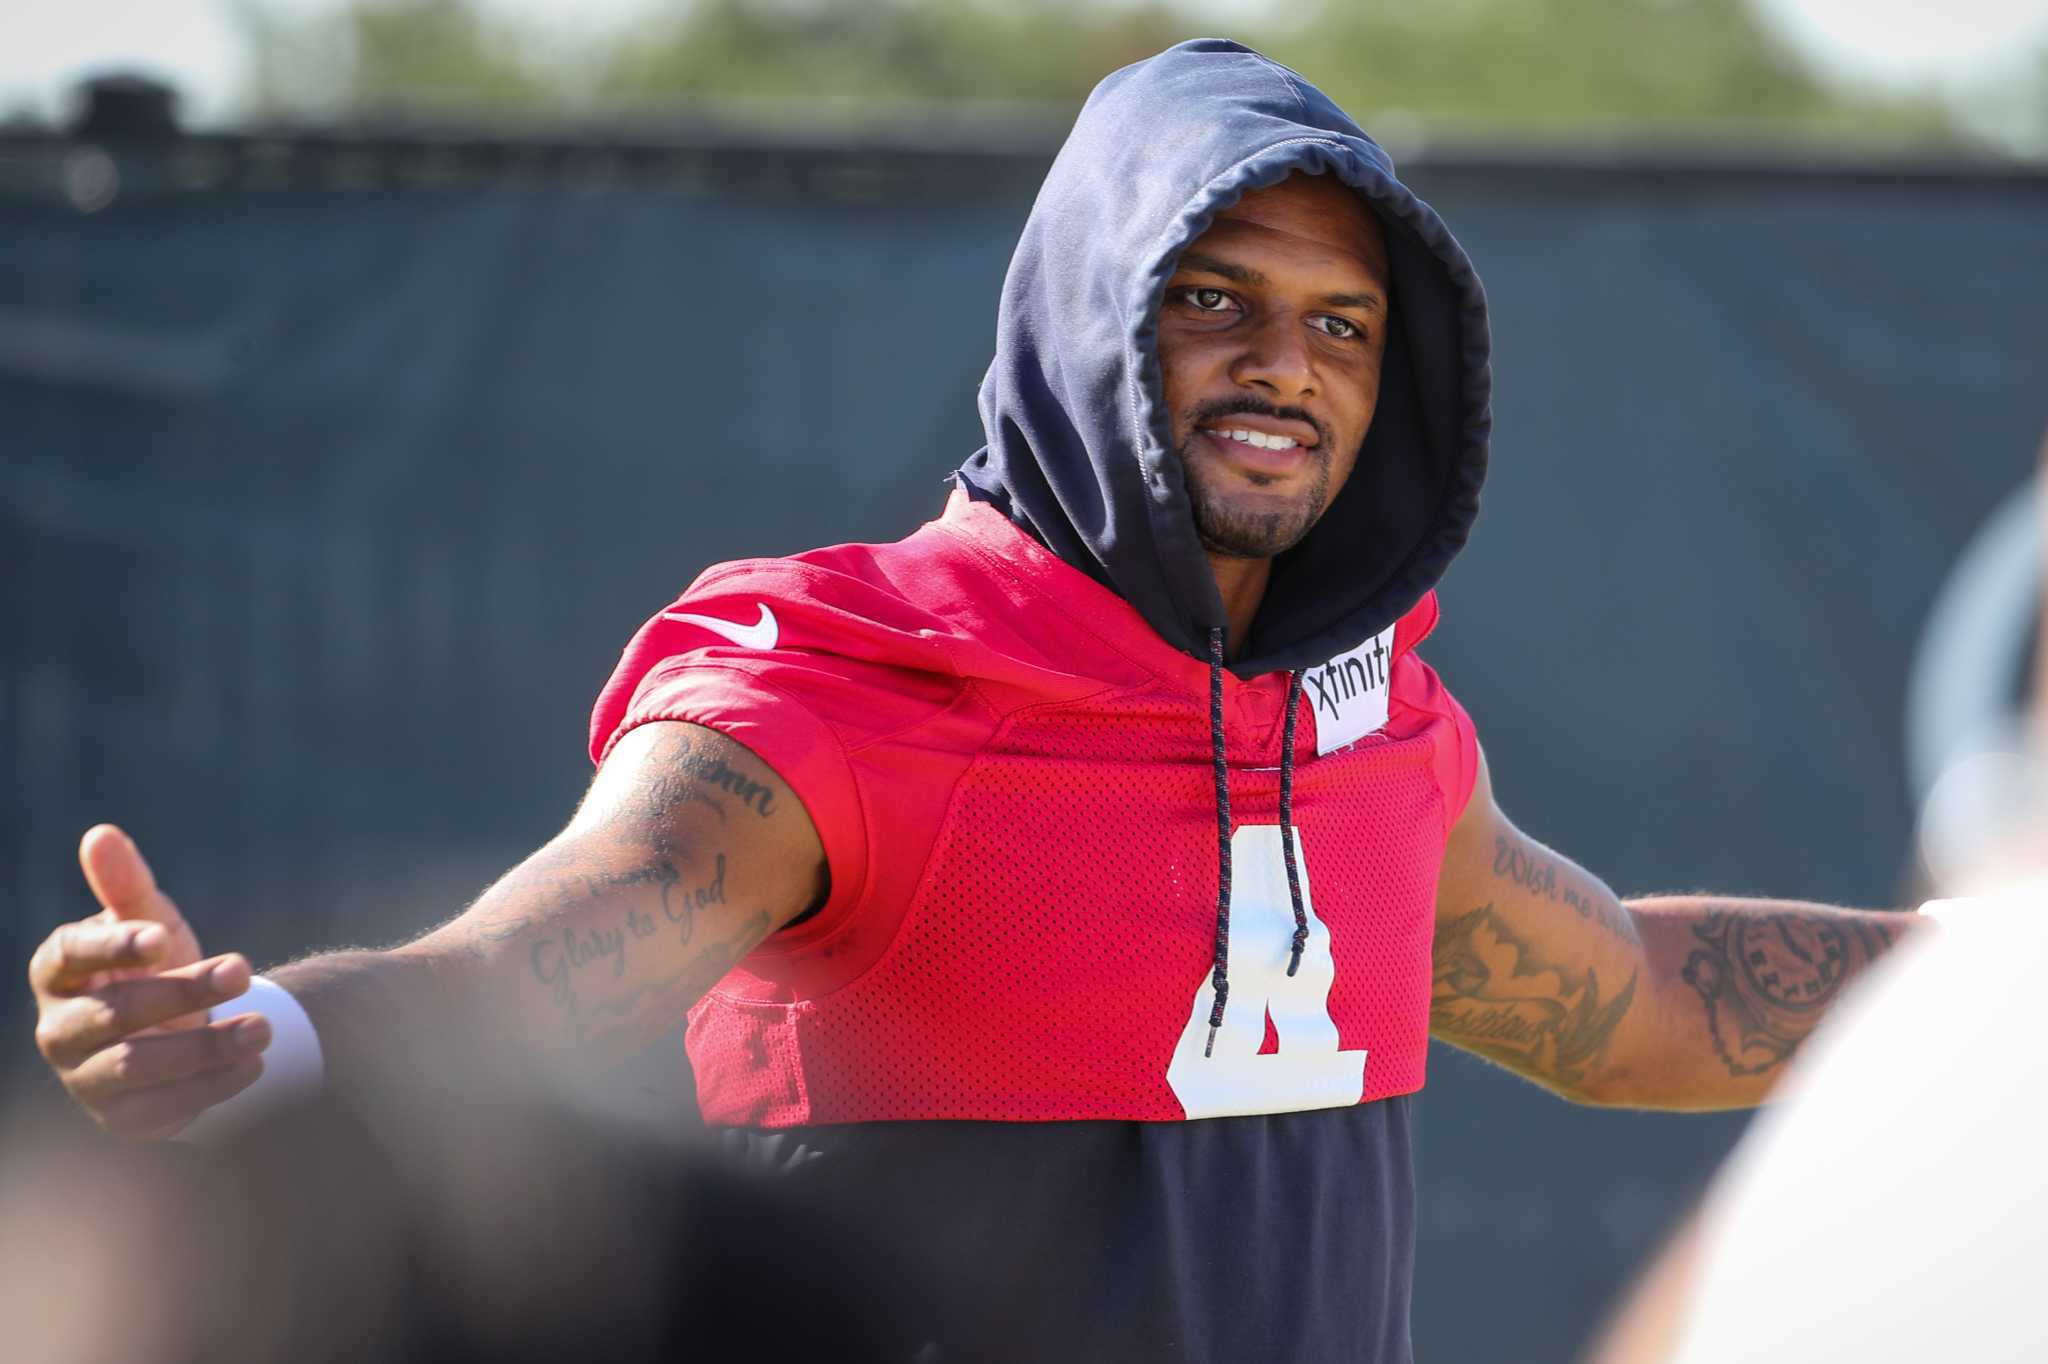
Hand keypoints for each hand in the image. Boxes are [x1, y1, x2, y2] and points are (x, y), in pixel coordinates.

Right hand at [29, 825, 271, 1137]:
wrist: (180, 1032)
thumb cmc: (155, 965)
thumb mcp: (151, 922)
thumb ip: (127, 885)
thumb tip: (100, 833)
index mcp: (57, 971)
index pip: (70, 955)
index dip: (113, 946)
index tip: (162, 937)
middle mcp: (58, 1029)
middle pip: (112, 1013)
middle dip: (179, 992)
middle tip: (242, 970)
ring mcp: (84, 1078)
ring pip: (136, 1066)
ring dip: (205, 1046)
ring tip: (263, 1028)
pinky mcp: (120, 1117)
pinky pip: (162, 1107)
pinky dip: (212, 1085)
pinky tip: (253, 1065)